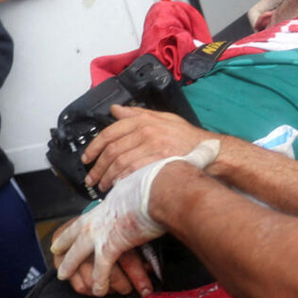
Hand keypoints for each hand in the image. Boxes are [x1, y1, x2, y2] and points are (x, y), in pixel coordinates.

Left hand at [51, 139, 219, 295]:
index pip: (99, 210)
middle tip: (54, 246)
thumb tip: (213, 148)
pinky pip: (101, 269)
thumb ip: (194, 158)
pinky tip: (98, 290)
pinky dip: (100, 280)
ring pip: (79, 250)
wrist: (165, 187)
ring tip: (61, 274)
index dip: (91, 218)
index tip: (84, 222)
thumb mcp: (177, 164)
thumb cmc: (170, 175)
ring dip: (70, 263)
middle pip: (78, 227)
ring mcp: (105, 229)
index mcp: (116, 197)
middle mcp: (105, 213)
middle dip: (65, 238)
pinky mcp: (110, 245)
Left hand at [82, 105, 215, 192]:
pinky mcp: (159, 161)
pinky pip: (133, 171)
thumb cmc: (186, 137)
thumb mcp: (163, 118)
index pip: (110, 133)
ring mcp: (153, 146)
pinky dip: (121, 180)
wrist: (210, 151)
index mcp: (144, 120)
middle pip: (112, 150)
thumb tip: (114, 110)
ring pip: (120, 163)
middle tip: (91, 178)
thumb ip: (137, 114)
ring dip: (107, 177)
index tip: (87, 159)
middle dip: (97, 167)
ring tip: (101, 186)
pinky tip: (117, 186)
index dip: (94, 147)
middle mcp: (146, 130)